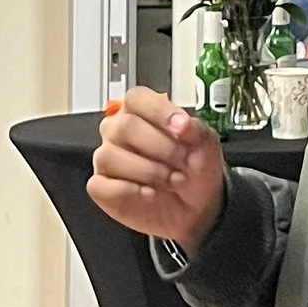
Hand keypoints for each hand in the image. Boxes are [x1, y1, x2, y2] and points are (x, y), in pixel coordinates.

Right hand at [88, 87, 225, 250]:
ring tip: (171, 180)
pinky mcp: (102, 186)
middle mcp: (119, 131)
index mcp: (142, 112)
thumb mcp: (205, 147)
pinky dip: (129, 190)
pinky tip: (150, 194)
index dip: (159, 112)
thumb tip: (185, 124)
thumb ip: (197, 131)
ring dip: (148, 171)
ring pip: (110, 156)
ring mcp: (107, 158)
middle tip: (182, 161)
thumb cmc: (193, 170)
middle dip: (161, 147)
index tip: (182, 128)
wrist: (195, 208)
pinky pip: (101, 185)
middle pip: (125, 126)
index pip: (137, 98)